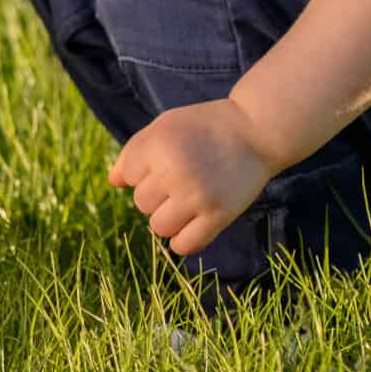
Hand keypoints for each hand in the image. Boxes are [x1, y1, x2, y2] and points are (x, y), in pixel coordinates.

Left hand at [107, 99, 280, 256]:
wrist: (256, 130)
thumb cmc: (204, 127)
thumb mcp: (164, 126)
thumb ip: (135, 151)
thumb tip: (113, 182)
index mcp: (158, 145)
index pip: (128, 176)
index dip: (144, 171)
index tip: (165, 163)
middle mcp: (174, 171)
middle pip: (142, 203)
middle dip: (156, 195)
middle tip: (181, 180)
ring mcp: (197, 196)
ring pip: (158, 227)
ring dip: (168, 219)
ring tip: (186, 202)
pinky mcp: (219, 215)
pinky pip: (184, 245)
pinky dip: (182, 241)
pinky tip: (190, 225)